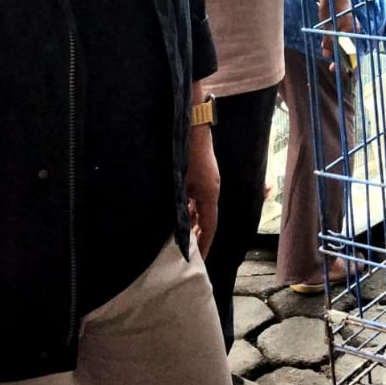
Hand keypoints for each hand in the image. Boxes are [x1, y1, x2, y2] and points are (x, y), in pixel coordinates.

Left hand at [185, 121, 220, 258]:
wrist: (191, 124)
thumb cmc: (185, 152)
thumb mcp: (178, 181)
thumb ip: (177, 204)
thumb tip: (174, 225)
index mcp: (209, 194)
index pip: (210, 226)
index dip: (205, 244)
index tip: (200, 260)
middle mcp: (211, 191)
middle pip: (207, 220)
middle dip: (200, 238)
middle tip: (190, 255)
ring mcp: (206, 183)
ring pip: (201, 210)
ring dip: (193, 224)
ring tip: (182, 240)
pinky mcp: (200, 177)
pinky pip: (196, 200)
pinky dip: (189, 211)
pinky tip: (178, 217)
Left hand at [317, 0, 353, 65]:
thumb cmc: (333, 4)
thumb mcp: (329, 23)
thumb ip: (329, 38)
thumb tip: (329, 53)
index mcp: (352, 31)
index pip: (352, 51)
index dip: (348, 64)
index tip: (342, 72)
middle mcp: (350, 31)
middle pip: (346, 50)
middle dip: (339, 59)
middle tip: (332, 69)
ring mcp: (344, 27)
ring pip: (339, 44)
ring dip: (332, 51)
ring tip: (326, 55)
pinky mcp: (337, 24)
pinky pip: (334, 38)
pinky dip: (329, 43)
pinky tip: (324, 47)